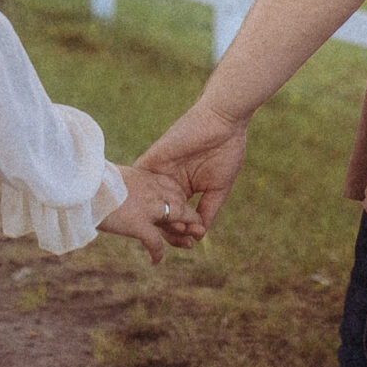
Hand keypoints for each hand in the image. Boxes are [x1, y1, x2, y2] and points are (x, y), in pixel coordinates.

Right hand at [98, 161, 203, 264]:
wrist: (83, 185)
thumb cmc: (90, 180)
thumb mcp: (113, 176)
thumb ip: (122, 183)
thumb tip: (117, 186)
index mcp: (145, 176)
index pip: (171, 186)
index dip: (177, 198)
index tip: (179, 207)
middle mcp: (152, 190)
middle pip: (178, 201)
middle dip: (187, 215)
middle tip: (191, 229)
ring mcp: (148, 207)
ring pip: (176, 219)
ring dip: (182, 233)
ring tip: (187, 245)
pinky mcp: (139, 224)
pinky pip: (155, 242)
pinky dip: (157, 253)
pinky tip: (155, 261)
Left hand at [136, 94, 249, 233]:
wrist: (222, 122)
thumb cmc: (226, 151)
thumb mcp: (218, 188)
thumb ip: (207, 210)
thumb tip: (198, 235)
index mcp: (185, 188)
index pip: (176, 216)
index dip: (181, 232)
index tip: (190, 245)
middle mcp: (170, 181)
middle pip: (161, 213)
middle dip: (169, 231)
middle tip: (181, 243)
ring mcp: (160, 172)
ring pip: (150, 202)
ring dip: (157, 219)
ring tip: (170, 232)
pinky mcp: (153, 160)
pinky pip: (140, 181)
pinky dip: (140, 197)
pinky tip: (142, 214)